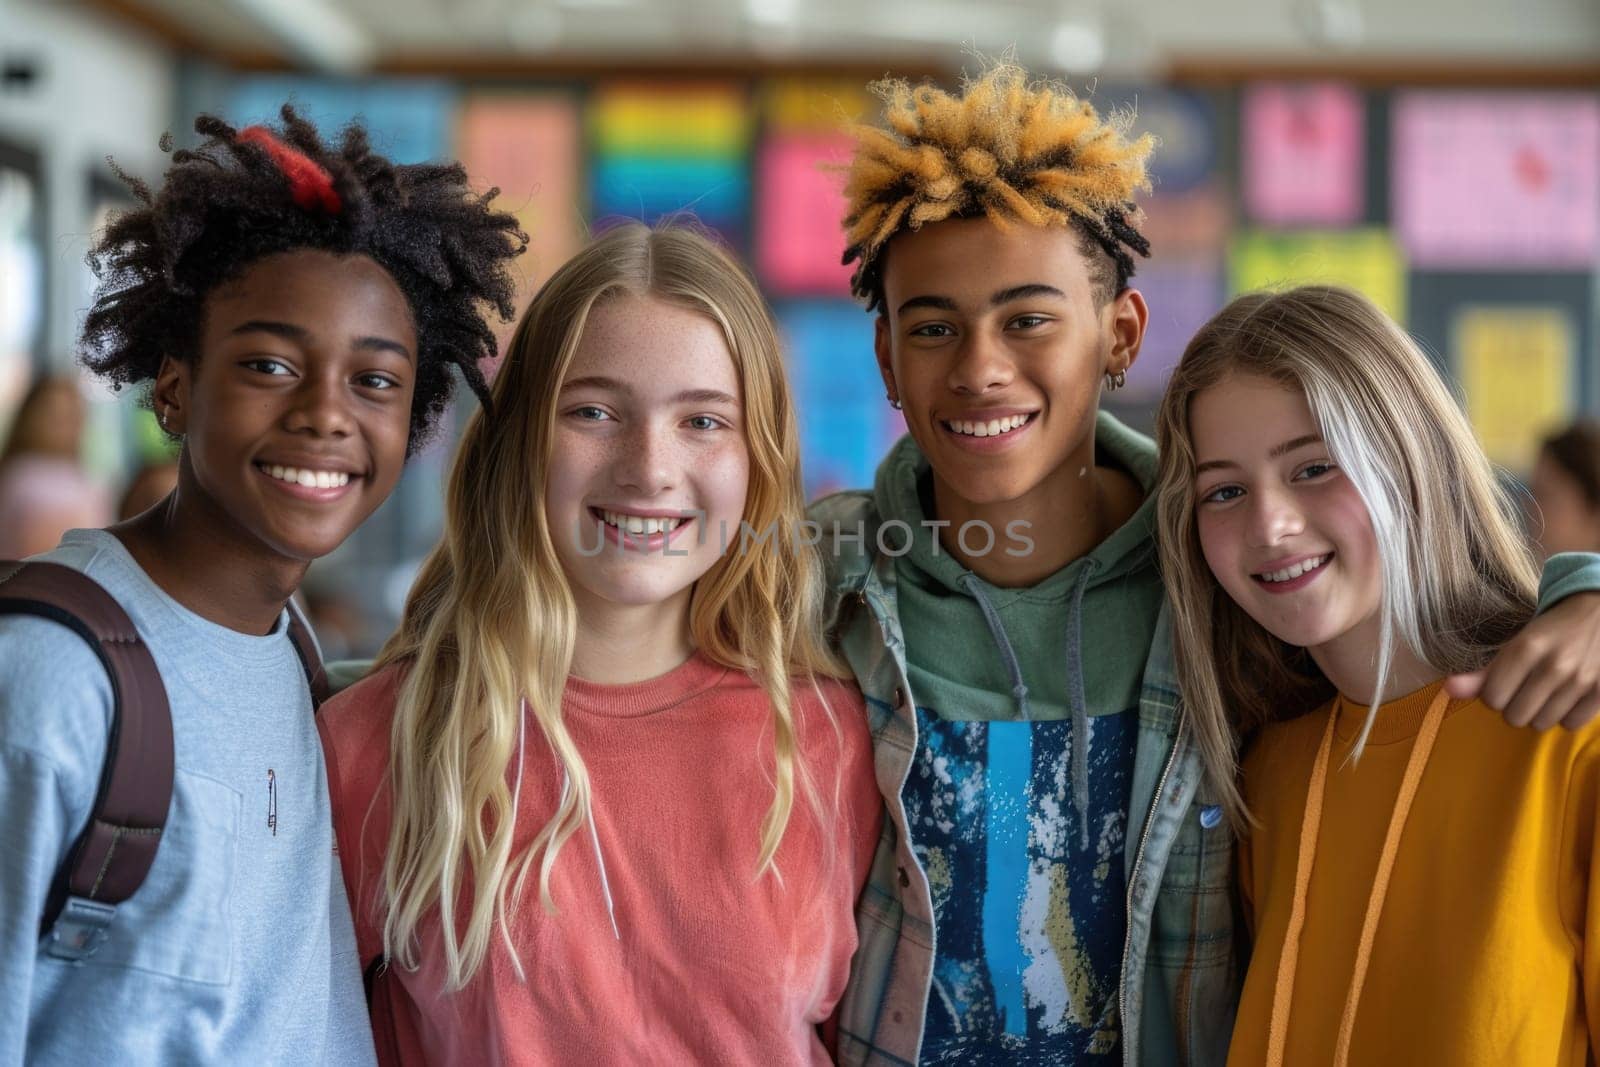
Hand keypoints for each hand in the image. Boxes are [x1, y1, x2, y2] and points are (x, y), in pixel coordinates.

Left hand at [1446, 593, 1599, 730]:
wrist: (1599, 614)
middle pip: (1514, 716)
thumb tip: (1449, 690)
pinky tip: (1567, 697)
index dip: (1494, 694)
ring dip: (1539, 713)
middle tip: (1526, 688)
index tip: (1504, 684)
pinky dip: (1565, 716)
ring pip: (1541, 724)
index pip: (1492, 698)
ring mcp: (1581, 680)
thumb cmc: (1550, 632)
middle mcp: (1554, 665)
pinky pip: (1570, 724)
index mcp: (1526, 647)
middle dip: (1515, 706)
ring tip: (1547, 692)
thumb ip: (1482, 672)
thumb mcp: (1514, 644)